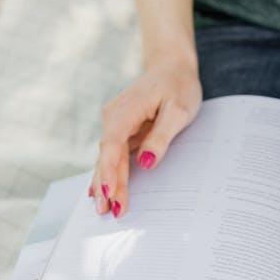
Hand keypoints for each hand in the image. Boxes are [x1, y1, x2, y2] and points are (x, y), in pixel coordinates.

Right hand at [91, 55, 201, 216]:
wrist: (171, 66)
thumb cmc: (178, 85)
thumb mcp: (178, 110)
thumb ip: (161, 137)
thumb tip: (146, 163)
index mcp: (124, 111)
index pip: (111, 147)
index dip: (108, 172)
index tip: (108, 193)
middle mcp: (113, 118)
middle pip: (107, 157)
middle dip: (107, 185)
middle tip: (108, 212)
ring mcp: (115, 124)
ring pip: (108, 159)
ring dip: (105, 183)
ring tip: (103, 209)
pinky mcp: (121, 130)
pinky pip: (113, 156)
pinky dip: (108, 173)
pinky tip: (100, 191)